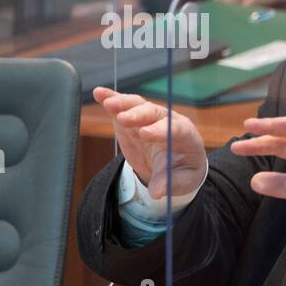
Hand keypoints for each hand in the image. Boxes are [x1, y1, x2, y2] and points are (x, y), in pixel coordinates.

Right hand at [92, 86, 207, 198]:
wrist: (173, 164)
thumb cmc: (181, 171)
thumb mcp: (180, 181)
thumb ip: (169, 184)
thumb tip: (157, 192)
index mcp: (186, 137)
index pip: (176, 130)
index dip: (161, 130)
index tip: (145, 134)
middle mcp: (168, 122)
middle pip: (155, 113)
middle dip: (139, 115)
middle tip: (124, 119)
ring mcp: (149, 118)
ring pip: (138, 105)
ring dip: (124, 103)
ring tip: (109, 103)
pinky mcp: (133, 118)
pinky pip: (124, 105)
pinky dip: (112, 97)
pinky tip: (99, 93)